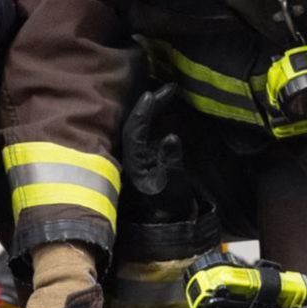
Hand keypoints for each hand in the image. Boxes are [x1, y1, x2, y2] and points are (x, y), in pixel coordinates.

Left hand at [122, 83, 188, 202]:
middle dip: (151, 104)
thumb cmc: (171, 205)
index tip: (152, 95)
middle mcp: (132, 155)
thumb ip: (172, 162)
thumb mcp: (174, 186)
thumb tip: (171, 137)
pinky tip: (168, 105)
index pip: (134, 131)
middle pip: (136, 123)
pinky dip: (158, 116)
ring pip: (142, 124)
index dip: (142, 112)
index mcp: (133, 163)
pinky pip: (149, 129)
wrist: (169, 220)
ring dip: (154, 107)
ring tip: (170, 92)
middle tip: (170, 88)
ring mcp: (140, 154)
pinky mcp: (147, 154)